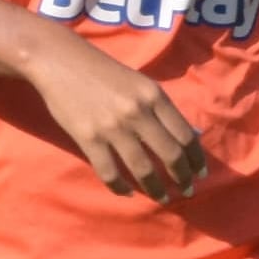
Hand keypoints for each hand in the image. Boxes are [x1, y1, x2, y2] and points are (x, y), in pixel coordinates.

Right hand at [25, 34, 206, 198]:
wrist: (58, 60)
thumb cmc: (102, 71)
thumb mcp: (139, 82)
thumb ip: (159, 108)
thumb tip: (184, 137)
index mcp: (154, 95)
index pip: (185, 135)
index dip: (196, 159)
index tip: (200, 174)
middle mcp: (138, 112)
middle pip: (170, 155)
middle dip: (182, 178)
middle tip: (186, 191)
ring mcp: (113, 127)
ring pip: (143, 169)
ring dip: (156, 189)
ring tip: (162, 198)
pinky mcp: (89, 139)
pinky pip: (110, 173)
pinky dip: (121, 188)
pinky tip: (128, 193)